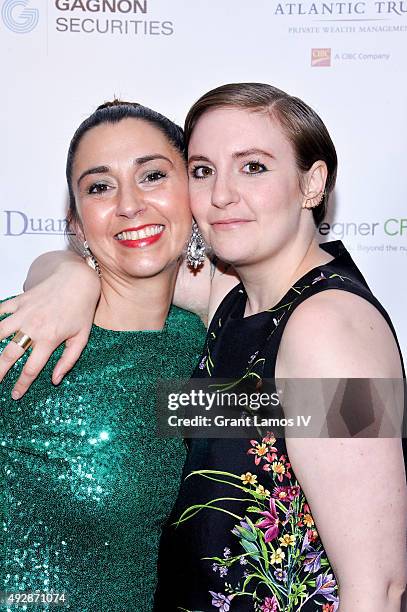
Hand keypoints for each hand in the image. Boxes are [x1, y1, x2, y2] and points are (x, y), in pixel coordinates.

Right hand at [0, 261, 99, 398]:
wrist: (77, 280)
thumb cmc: (81, 309)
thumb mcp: (82, 338)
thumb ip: (68, 361)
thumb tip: (56, 380)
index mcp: (50, 339)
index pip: (31, 369)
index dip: (21, 385)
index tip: (15, 395)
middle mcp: (33, 327)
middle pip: (9, 355)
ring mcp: (24, 313)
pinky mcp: (19, 301)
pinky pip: (0, 311)